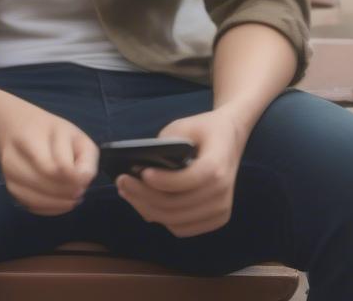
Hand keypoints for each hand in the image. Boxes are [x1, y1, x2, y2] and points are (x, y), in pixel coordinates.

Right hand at [0, 90, 98, 216]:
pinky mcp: (10, 188)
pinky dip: (51, 208)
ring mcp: (9, 174)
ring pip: (38, 200)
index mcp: (30, 137)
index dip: (74, 177)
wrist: (13, 125)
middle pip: (47, 185)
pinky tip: (59, 199)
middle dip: (69, 191)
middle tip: (79, 187)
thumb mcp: (74, 135)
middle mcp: (14, 156)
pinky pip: (33, 206)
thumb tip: (82, 184)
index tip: (82, 174)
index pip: (54, 168)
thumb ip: (86, 160)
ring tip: (70, 193)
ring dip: (60, 202)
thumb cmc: (49, 131)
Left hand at [116, 108, 246, 237]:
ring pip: (175, 220)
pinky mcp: (215, 220)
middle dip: (144, 196)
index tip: (142, 172)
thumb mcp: (184, 125)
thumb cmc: (203, 129)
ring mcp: (220, 210)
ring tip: (126, 192)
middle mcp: (222, 193)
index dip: (164, 181)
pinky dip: (160, 218)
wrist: (230, 139)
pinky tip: (142, 202)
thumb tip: (140, 163)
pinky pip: (181, 228)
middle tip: (121, 182)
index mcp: (217, 166)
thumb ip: (165, 142)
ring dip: (147, 209)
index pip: (188, 180)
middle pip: (177, 205)